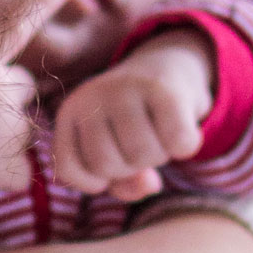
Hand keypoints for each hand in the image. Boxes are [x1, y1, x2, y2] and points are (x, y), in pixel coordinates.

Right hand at [0, 0, 71, 195]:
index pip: (13, 26)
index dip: (39, 4)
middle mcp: (1, 91)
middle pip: (21, 85)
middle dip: (4, 95)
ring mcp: (13, 130)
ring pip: (25, 126)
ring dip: (6, 131)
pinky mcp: (17, 167)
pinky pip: (23, 167)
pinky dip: (6, 170)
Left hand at [47, 28, 212, 199]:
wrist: (167, 69)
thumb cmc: (135, 122)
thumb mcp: (117, 151)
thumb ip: (123, 184)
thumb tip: (148, 183)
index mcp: (71, 112)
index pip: (67, 169)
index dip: (93, 182)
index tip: (110, 168)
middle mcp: (91, 97)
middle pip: (106, 166)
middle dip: (130, 168)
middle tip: (140, 146)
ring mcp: (125, 89)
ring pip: (142, 155)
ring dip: (159, 156)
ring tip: (158, 134)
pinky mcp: (163, 88)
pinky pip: (177, 142)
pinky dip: (185, 147)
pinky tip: (180, 129)